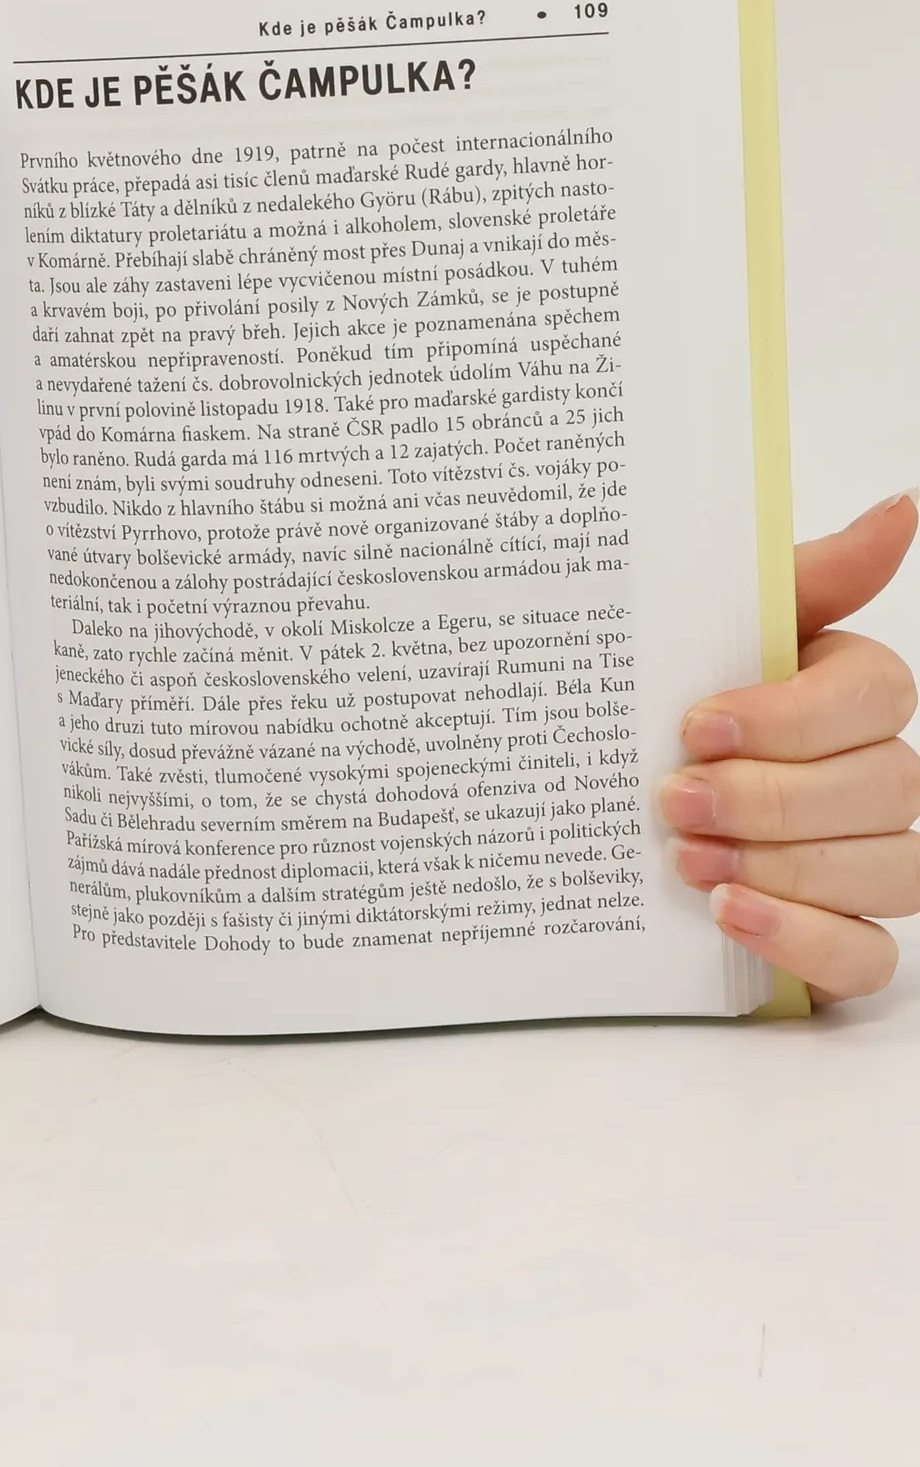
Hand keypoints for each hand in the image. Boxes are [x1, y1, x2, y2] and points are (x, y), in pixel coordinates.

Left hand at [663, 492, 919, 1000]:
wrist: (578, 800)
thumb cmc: (657, 701)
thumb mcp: (699, 626)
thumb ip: (799, 575)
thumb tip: (898, 510)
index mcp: (845, 691)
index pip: (879, 695)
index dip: (792, 716)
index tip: (697, 724)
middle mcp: (870, 775)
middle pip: (884, 788)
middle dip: (773, 797)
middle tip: (675, 798)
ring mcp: (863, 862)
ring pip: (889, 871)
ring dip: (783, 866)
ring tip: (683, 858)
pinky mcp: (836, 939)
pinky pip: (867, 957)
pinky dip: (803, 938)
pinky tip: (729, 914)